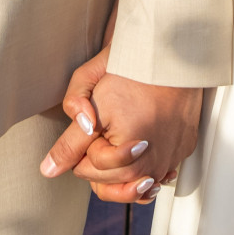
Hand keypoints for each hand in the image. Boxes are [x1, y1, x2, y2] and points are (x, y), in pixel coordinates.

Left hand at [42, 46, 200, 204]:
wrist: (170, 50)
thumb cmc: (129, 69)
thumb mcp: (89, 98)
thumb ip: (69, 141)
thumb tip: (49, 170)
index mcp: (125, 155)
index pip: (86, 171)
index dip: (82, 148)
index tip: (92, 125)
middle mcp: (151, 165)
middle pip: (111, 183)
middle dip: (100, 161)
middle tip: (104, 129)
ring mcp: (170, 159)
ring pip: (138, 184)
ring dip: (123, 170)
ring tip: (118, 144)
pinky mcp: (184, 150)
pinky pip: (161, 172)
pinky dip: (147, 165)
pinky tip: (140, 147)